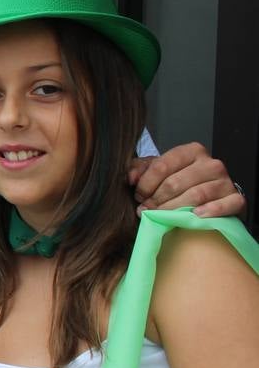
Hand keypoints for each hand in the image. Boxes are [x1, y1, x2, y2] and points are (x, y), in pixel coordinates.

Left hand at [129, 142, 243, 216]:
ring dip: (173, 209)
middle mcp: (211, 163)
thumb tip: (131, 177)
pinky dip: (210, 211)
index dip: (146, 183)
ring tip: (161, 216)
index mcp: (191, 151)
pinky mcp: (236, 199)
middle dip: (156, 199)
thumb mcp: (159, 171)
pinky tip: (195, 215)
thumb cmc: (181, 182)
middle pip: (175, 183)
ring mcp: (225, 181)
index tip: (138, 195)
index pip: (162, 165)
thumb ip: (141, 170)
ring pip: (195, 195)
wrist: (210, 197)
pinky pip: (225, 205)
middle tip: (146, 210)